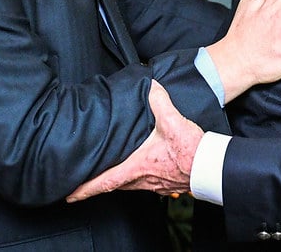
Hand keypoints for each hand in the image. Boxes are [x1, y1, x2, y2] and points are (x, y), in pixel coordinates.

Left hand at [66, 80, 201, 201]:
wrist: (211, 166)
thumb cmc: (192, 150)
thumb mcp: (173, 121)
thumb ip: (158, 100)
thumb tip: (149, 85)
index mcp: (138, 166)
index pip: (104, 182)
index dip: (84, 189)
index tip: (69, 195)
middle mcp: (143, 179)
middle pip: (113, 186)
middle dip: (95, 186)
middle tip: (79, 186)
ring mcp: (154, 185)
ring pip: (128, 185)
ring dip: (115, 181)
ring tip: (104, 176)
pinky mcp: (165, 184)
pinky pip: (143, 184)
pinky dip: (133, 180)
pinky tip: (137, 171)